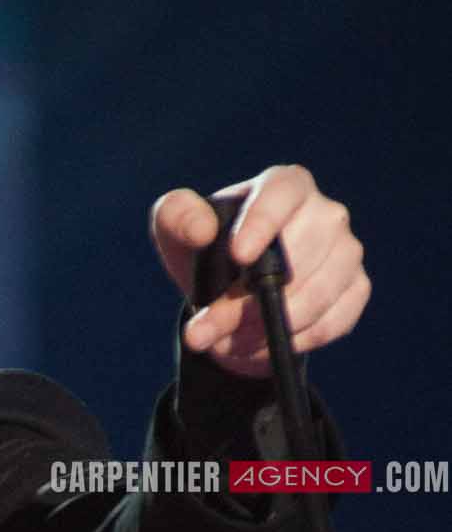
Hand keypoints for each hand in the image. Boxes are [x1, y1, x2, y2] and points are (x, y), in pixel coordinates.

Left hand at [149, 165, 370, 377]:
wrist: (234, 289)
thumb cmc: (206, 249)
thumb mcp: (175, 230)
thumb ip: (176, 217)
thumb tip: (200, 230)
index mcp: (285, 185)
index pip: (282, 196)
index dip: (263, 224)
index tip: (239, 255)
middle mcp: (326, 214)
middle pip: (299, 257)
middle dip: (249, 302)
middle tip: (207, 329)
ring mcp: (347, 251)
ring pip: (316, 297)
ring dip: (267, 329)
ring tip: (227, 342)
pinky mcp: (356, 288)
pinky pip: (331, 323)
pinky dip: (293, 342)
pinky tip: (263, 346)